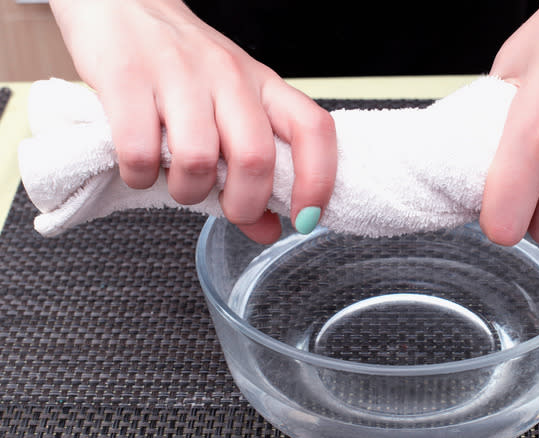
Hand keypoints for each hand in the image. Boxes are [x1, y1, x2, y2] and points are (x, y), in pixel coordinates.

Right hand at [50, 0, 336, 242]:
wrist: (123, 3)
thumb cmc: (184, 65)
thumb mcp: (230, 107)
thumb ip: (252, 168)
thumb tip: (269, 229)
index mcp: (264, 85)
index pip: (313, 129)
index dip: (318, 181)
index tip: (307, 219)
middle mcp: (229, 77)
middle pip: (256, 157)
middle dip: (245, 204)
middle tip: (230, 209)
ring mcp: (178, 75)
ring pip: (198, 160)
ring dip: (188, 193)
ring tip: (179, 183)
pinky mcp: (127, 78)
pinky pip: (140, 151)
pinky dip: (141, 177)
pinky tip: (141, 168)